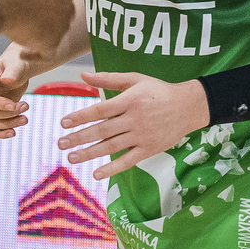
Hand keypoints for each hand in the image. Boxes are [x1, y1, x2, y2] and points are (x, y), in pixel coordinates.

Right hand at [0, 0, 80, 61]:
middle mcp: (69, 6)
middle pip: (65, 13)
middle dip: (52, 15)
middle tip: (31, 16)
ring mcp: (61, 27)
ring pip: (57, 33)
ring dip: (44, 33)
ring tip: (24, 31)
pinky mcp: (51, 44)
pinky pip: (46, 53)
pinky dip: (35, 54)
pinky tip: (23, 52)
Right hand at [0, 47, 34, 138]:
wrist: (18, 69)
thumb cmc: (17, 63)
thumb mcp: (17, 63)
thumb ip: (13, 71)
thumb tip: (7, 79)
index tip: (15, 106)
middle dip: (8, 114)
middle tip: (26, 107)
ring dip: (8, 124)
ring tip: (25, 119)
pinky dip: (1, 133)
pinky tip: (13, 132)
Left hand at [58, 72, 210, 179]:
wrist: (188, 106)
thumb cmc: (158, 90)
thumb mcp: (135, 79)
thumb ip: (108, 79)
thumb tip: (83, 75)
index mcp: (130, 100)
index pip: (100, 110)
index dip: (81, 117)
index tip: (64, 123)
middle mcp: (135, 119)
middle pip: (102, 130)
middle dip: (79, 137)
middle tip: (61, 143)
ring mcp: (142, 136)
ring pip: (112, 146)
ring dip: (90, 153)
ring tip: (71, 158)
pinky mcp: (149, 149)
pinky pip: (128, 161)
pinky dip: (112, 168)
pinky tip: (97, 173)